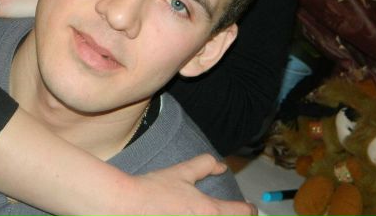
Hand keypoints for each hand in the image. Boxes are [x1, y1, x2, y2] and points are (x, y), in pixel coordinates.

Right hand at [121, 154, 256, 215]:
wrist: (126, 207)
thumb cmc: (153, 191)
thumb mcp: (182, 173)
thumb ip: (204, 166)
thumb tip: (221, 166)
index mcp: (210, 212)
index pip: (243, 213)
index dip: (249, 209)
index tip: (248, 207)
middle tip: (233, 212)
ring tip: (211, 213)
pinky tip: (190, 215)